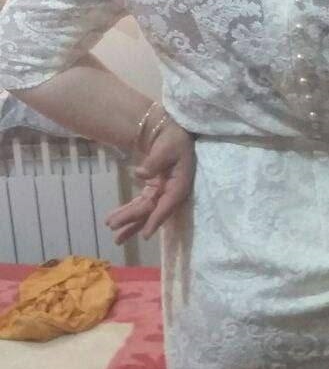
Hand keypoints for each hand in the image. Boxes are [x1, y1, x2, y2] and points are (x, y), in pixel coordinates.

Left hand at [105, 120, 195, 244]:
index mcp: (178, 185)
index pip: (166, 206)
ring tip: (110, 228)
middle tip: (113, 228)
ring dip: (128, 219)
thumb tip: (140, 174)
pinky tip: (114, 219)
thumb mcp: (166, 149)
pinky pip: (141, 203)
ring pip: (145, 210)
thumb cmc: (173, 140)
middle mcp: (171, 193)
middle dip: (132, 220)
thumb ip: (154, 162)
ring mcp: (162, 193)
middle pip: (151, 210)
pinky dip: (128, 210)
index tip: (146, 235)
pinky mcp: (154, 190)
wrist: (172, 133)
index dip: (156, 220)